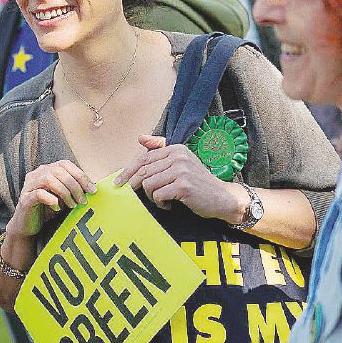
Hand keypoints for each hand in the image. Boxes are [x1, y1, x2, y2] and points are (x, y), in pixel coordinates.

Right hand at [6, 160, 95, 237]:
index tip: (92, 190)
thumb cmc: (48, 210)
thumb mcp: (64, 198)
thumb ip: (74, 190)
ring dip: (65, 192)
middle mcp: (36, 174)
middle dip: (74, 186)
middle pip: (58, 170)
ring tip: (72, 205)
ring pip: (48, 179)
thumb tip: (93, 187)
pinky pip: (39, 194)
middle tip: (83, 201)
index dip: (80, 175)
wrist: (28, 226)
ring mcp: (29, 185)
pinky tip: (57, 208)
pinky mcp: (24, 199)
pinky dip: (51, 200)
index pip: (65, 164)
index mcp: (47, 170)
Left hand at [115, 135, 241, 219]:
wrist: (223, 197)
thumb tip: (140, 138)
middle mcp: (178, 156)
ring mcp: (181, 170)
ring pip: (148, 183)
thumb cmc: (199, 183)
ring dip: (152, 196)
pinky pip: (158, 195)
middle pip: (144, 171)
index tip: (119, 181)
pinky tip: (169, 205)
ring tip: (162, 200)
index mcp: (176, 149)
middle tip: (136, 195)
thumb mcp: (182, 163)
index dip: (129, 170)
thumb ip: (161, 149)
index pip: (144, 158)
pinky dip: (160, 203)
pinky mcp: (183, 185)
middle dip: (137, 186)